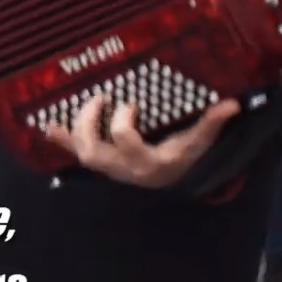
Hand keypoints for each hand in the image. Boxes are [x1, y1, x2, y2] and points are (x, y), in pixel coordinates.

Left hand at [43, 94, 240, 189]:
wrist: (171, 183)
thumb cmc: (184, 159)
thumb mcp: (197, 143)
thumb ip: (210, 124)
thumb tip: (232, 104)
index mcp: (147, 162)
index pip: (125, 142)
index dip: (121, 121)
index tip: (128, 103)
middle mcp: (123, 168)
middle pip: (94, 152)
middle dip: (90, 123)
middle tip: (99, 98)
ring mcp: (110, 168)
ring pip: (82, 154)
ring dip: (76, 128)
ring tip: (86, 103)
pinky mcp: (100, 163)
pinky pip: (75, 154)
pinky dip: (61, 140)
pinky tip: (49, 126)